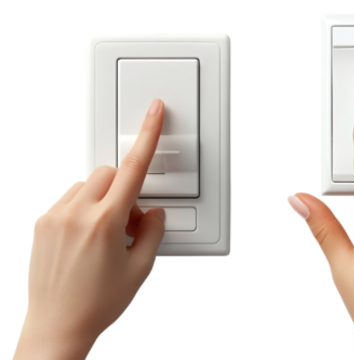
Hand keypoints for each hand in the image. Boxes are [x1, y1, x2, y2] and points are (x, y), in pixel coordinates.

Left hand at [15, 99, 166, 358]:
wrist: (56, 326)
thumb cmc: (97, 304)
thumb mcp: (142, 269)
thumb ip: (154, 231)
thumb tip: (153, 212)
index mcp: (106, 222)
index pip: (134, 168)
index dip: (148, 135)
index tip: (153, 112)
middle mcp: (76, 214)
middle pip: (109, 173)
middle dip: (124, 188)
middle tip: (130, 223)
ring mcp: (53, 217)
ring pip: (86, 184)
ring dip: (102, 198)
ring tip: (107, 235)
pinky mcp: (39, 224)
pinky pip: (66, 200)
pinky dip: (81, 210)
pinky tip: (86, 240)